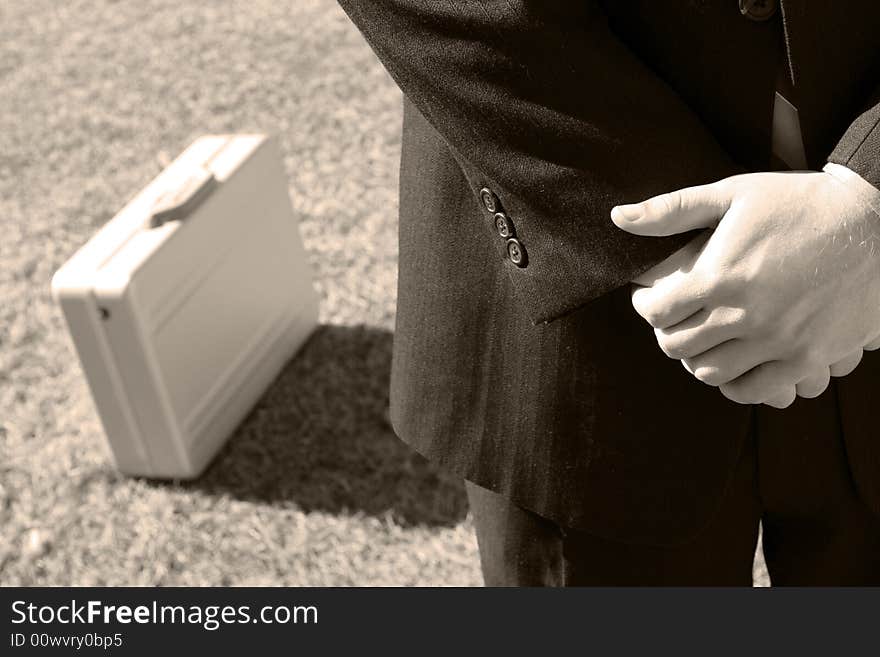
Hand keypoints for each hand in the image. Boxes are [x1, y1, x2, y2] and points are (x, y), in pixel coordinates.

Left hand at [612, 170, 879, 407]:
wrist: (878, 225)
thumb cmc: (799, 204)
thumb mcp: (734, 194)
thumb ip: (672, 210)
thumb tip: (617, 217)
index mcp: (722, 276)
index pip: (657, 312)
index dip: (645, 306)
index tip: (650, 299)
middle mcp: (746, 315)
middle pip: (677, 346)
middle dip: (666, 332)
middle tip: (673, 320)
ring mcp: (778, 341)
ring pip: (709, 372)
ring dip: (697, 358)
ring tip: (702, 338)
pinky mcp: (807, 358)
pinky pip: (754, 390)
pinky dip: (735, 383)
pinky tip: (734, 362)